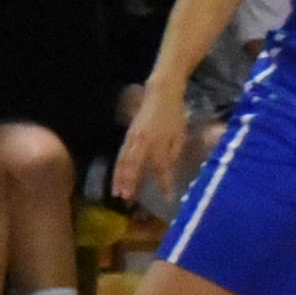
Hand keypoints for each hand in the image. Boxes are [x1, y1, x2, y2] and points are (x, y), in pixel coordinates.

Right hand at [116, 79, 191, 207]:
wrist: (161, 93)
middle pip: (136, 166)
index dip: (164, 183)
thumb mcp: (180, 135)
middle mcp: (145, 141)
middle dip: (131, 184)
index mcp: (161, 141)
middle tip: (127, 201)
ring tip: (117, 194)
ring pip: (125, 162)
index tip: (167, 199)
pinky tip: (116, 178)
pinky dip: (117, 168)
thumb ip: (173, 155)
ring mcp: (134, 138)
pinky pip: (121, 155)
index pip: (162, 167)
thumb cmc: (174, 115)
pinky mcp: (128, 136)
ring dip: (120, 179)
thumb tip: (168, 173)